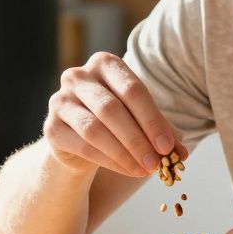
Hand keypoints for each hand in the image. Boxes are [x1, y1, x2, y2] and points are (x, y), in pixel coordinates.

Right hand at [44, 51, 185, 177]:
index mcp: (105, 64)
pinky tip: (127, 170)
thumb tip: (181, 154)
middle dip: (138, 139)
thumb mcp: (141, 121)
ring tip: (144, 170)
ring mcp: (60, 100)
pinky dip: (108, 161)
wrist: (79, 140)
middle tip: (157, 163)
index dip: (152, 120)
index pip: (133, 90)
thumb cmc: (117, 122)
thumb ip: (161, 133)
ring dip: (124, 153)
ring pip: (95, 129)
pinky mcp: (51, 128)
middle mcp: (78, 76)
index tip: (168, 146)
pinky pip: (82, 146)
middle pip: (111, 108)